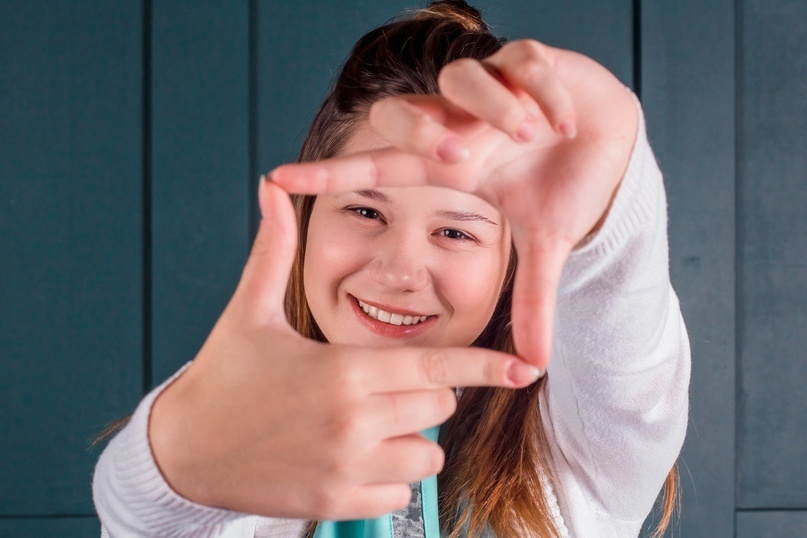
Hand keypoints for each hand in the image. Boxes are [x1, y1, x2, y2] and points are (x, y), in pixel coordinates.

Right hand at [148, 182, 539, 519]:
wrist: (184, 449)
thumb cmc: (223, 375)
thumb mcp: (249, 310)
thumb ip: (274, 249)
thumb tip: (273, 187)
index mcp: (343, 369)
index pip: (434, 364)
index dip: (485, 366)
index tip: (526, 369)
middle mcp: (354, 421)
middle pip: (437, 404)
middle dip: (422, 391)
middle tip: (378, 384)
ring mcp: (347, 468)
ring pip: (427, 453)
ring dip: (410, 436)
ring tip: (365, 422)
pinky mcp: (337, 502)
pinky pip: (399, 492)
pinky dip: (388, 475)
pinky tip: (350, 456)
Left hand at [270, 40, 638, 369]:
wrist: (608, 143)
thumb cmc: (562, 188)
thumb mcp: (545, 244)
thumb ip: (532, 298)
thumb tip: (538, 367)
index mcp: (450, 168)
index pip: (378, 168)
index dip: (330, 173)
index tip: (278, 179)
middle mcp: (459, 124)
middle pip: (404, 114)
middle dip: (426, 132)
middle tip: (462, 156)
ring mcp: (491, 89)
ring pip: (464, 78)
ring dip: (496, 107)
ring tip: (533, 136)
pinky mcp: (530, 62)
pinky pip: (525, 61)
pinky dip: (544, 91)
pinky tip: (564, 122)